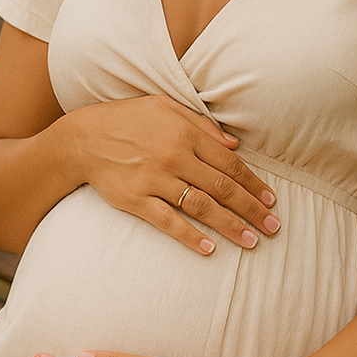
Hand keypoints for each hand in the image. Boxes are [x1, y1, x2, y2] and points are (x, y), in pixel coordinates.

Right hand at [67, 95, 279, 254]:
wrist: (82, 139)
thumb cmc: (128, 119)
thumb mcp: (165, 107)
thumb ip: (201, 125)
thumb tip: (234, 144)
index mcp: (185, 133)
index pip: (229, 163)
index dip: (253, 183)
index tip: (271, 200)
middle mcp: (174, 156)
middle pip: (222, 188)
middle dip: (251, 209)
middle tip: (274, 228)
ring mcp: (154, 179)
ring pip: (201, 207)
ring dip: (230, 226)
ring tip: (251, 241)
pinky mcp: (135, 199)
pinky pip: (168, 222)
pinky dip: (190, 236)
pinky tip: (210, 249)